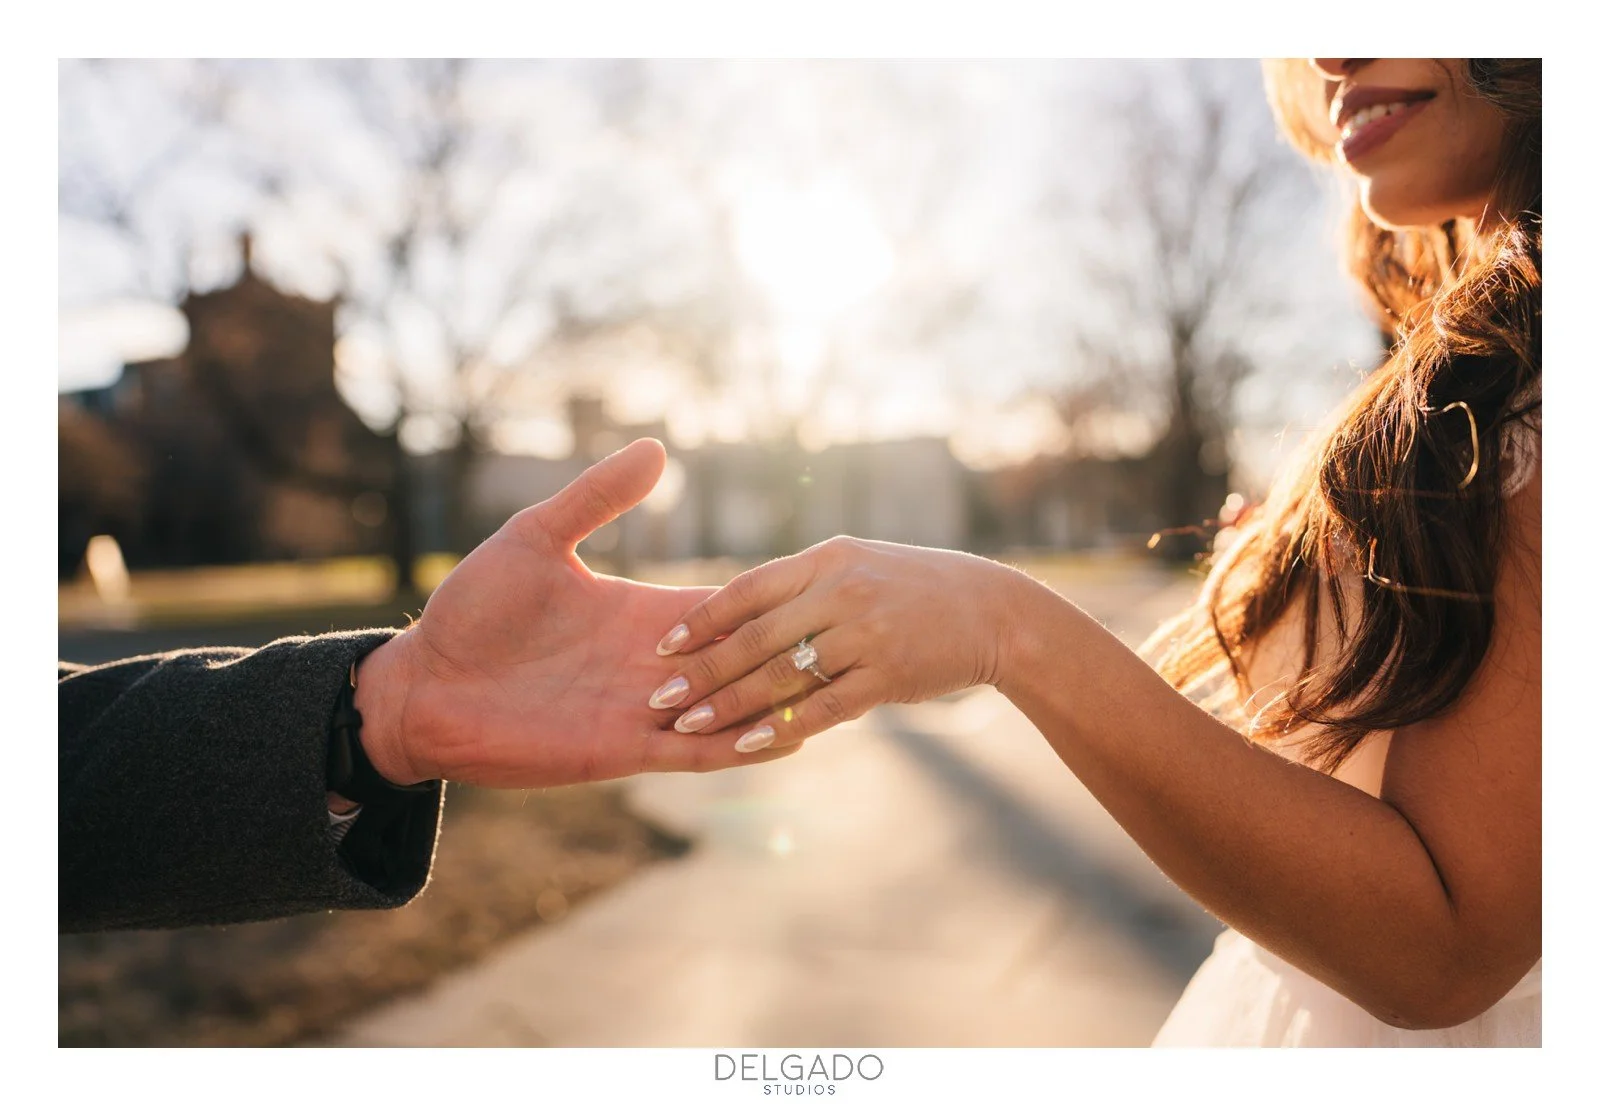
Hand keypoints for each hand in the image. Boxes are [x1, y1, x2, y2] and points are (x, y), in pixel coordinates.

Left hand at [355, 439, 805, 786]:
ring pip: (729, 709)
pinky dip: (740, 749)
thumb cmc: (473, 609)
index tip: (826, 585)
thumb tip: (658, 448)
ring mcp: (641, 712)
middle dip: (789, 653)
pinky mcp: (621, 752)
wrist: (422, 684)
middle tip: (858, 641)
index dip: (768, 600)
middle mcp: (650, 665)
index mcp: (638, 613)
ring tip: (844, 695)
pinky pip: (695, 755)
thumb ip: (598, 498)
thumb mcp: (537, 537)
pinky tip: (783, 739)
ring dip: (776, 703)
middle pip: (738, 660)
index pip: (721, 607)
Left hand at [644, 536, 1028, 753]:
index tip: (663, 647)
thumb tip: (736, 615)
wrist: (992, 611)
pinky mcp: (888, 675)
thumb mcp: (857, 567)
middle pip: (756, 637)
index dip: (702, 620)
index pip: (748, 589)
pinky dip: (781, 728)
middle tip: (659, 698)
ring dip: (729, 705)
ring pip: (782, 676)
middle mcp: (842, 592)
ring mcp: (866, 634)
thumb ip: (802, 587)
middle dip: (702, 672)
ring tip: (689, 726)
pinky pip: (824, 708)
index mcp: (827, 560)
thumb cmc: (913, 589)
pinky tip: (745, 744)